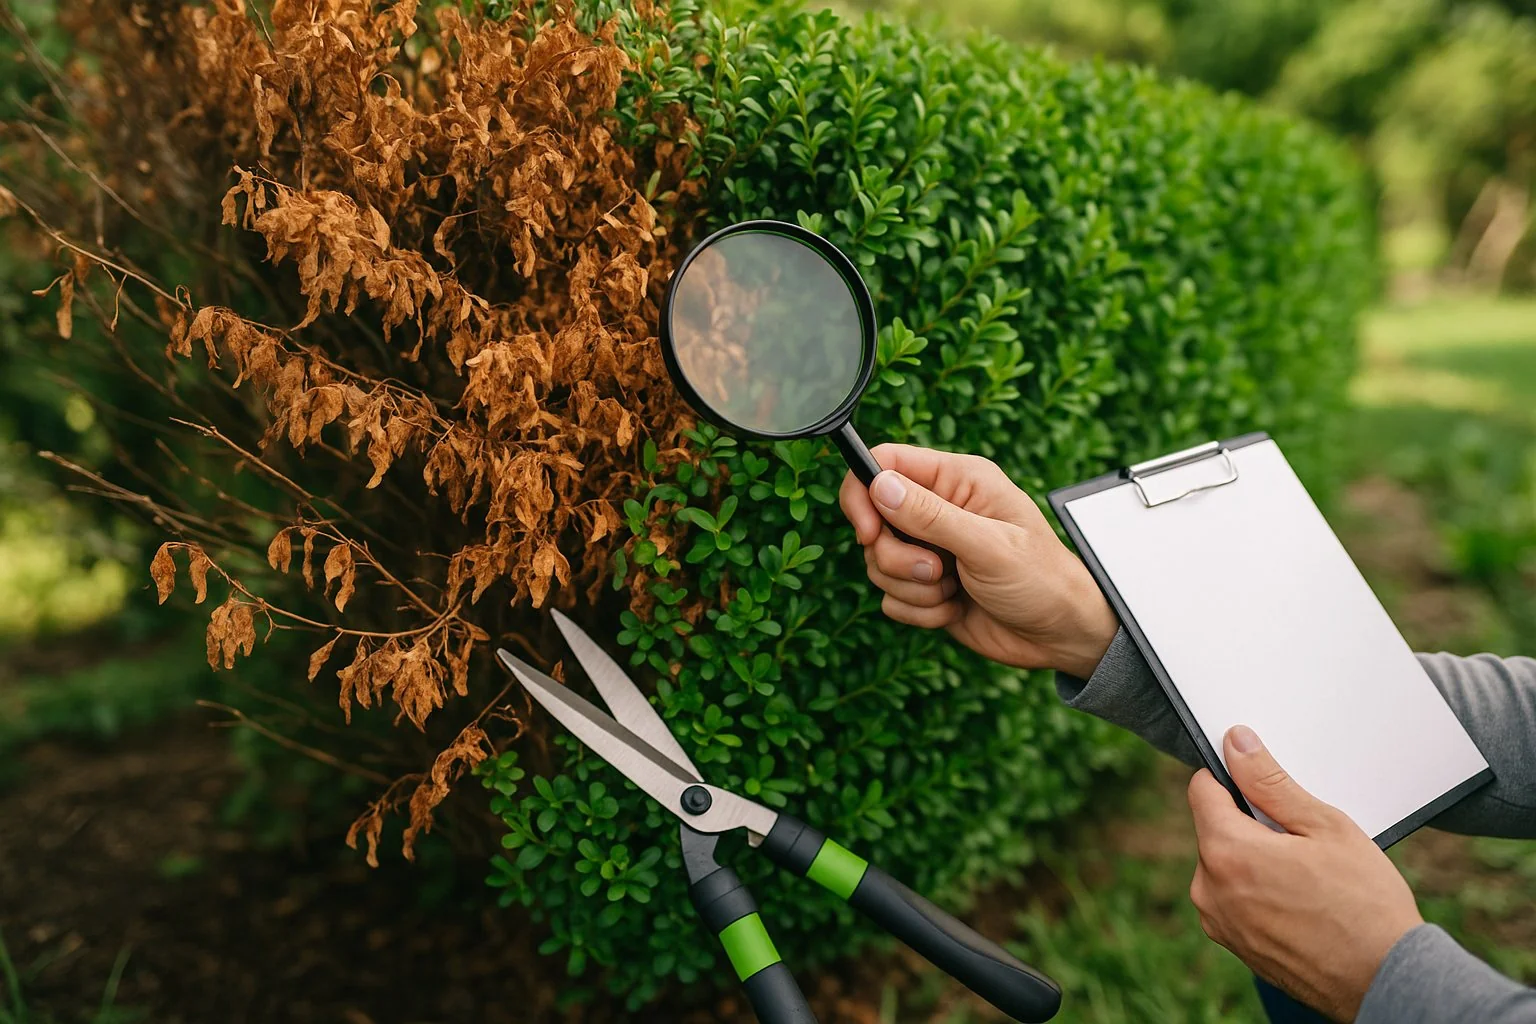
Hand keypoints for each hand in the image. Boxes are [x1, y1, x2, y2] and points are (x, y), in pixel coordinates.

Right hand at [838, 444, 1117, 676]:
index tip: (868, 533)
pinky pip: (890, 598)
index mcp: (958, 480)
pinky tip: (955, 610)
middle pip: (874, 521)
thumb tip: (879, 484)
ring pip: (878, 564)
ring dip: (912, 589)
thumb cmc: (1042, 579)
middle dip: (896, 557)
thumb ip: (931, 516)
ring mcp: (930, 549)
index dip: (864, 494)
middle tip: (938, 572)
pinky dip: (918, 612)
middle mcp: (939, 510)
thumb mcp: (988, 545)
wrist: (1061, 636)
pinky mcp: (926, 587)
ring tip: (954, 592)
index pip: (885, 463)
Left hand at [1188, 726, 1423, 1021]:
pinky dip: (1258, 891)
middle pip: (1215, 828)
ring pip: (1225, 864)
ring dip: (1254, 859)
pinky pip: (1234, 899)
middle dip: (1250, 823)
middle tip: (1302, 840)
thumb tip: (1235, 744)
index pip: (1202, 789)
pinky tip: (1301, 901)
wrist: (1386, 982)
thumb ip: (1270, 782)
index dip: (1231, 777)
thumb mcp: (1324, 826)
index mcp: (1225, 851)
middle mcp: (1208, 889)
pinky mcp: (1233, 944)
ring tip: (1307, 876)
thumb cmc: (1365, 905)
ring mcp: (1218, 922)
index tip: (1261, 783)